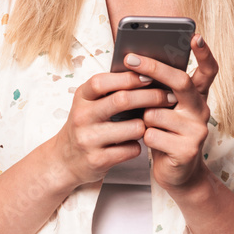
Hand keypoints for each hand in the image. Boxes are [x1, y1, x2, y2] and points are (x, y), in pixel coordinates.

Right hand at [49, 70, 155, 187]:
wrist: (65, 160)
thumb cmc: (85, 126)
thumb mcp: (88, 103)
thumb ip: (110, 90)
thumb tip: (145, 72)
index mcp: (81, 97)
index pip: (103, 81)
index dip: (128, 77)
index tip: (150, 76)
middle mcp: (82, 116)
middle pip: (122, 100)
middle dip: (151, 96)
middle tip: (167, 97)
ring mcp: (88, 139)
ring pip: (134, 128)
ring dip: (147, 125)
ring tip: (149, 123)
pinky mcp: (98, 160)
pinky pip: (132, 149)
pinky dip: (138, 145)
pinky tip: (134, 143)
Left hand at [120, 34, 218, 192]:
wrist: (176, 173)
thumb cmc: (163, 134)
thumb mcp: (161, 108)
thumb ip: (156, 90)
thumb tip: (133, 65)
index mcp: (196, 97)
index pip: (207, 71)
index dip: (204, 53)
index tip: (195, 35)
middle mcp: (201, 109)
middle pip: (179, 82)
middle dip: (153, 69)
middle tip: (130, 58)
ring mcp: (197, 130)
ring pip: (155, 112)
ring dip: (143, 119)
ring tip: (149, 129)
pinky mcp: (187, 150)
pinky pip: (151, 134)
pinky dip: (144, 139)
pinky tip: (153, 145)